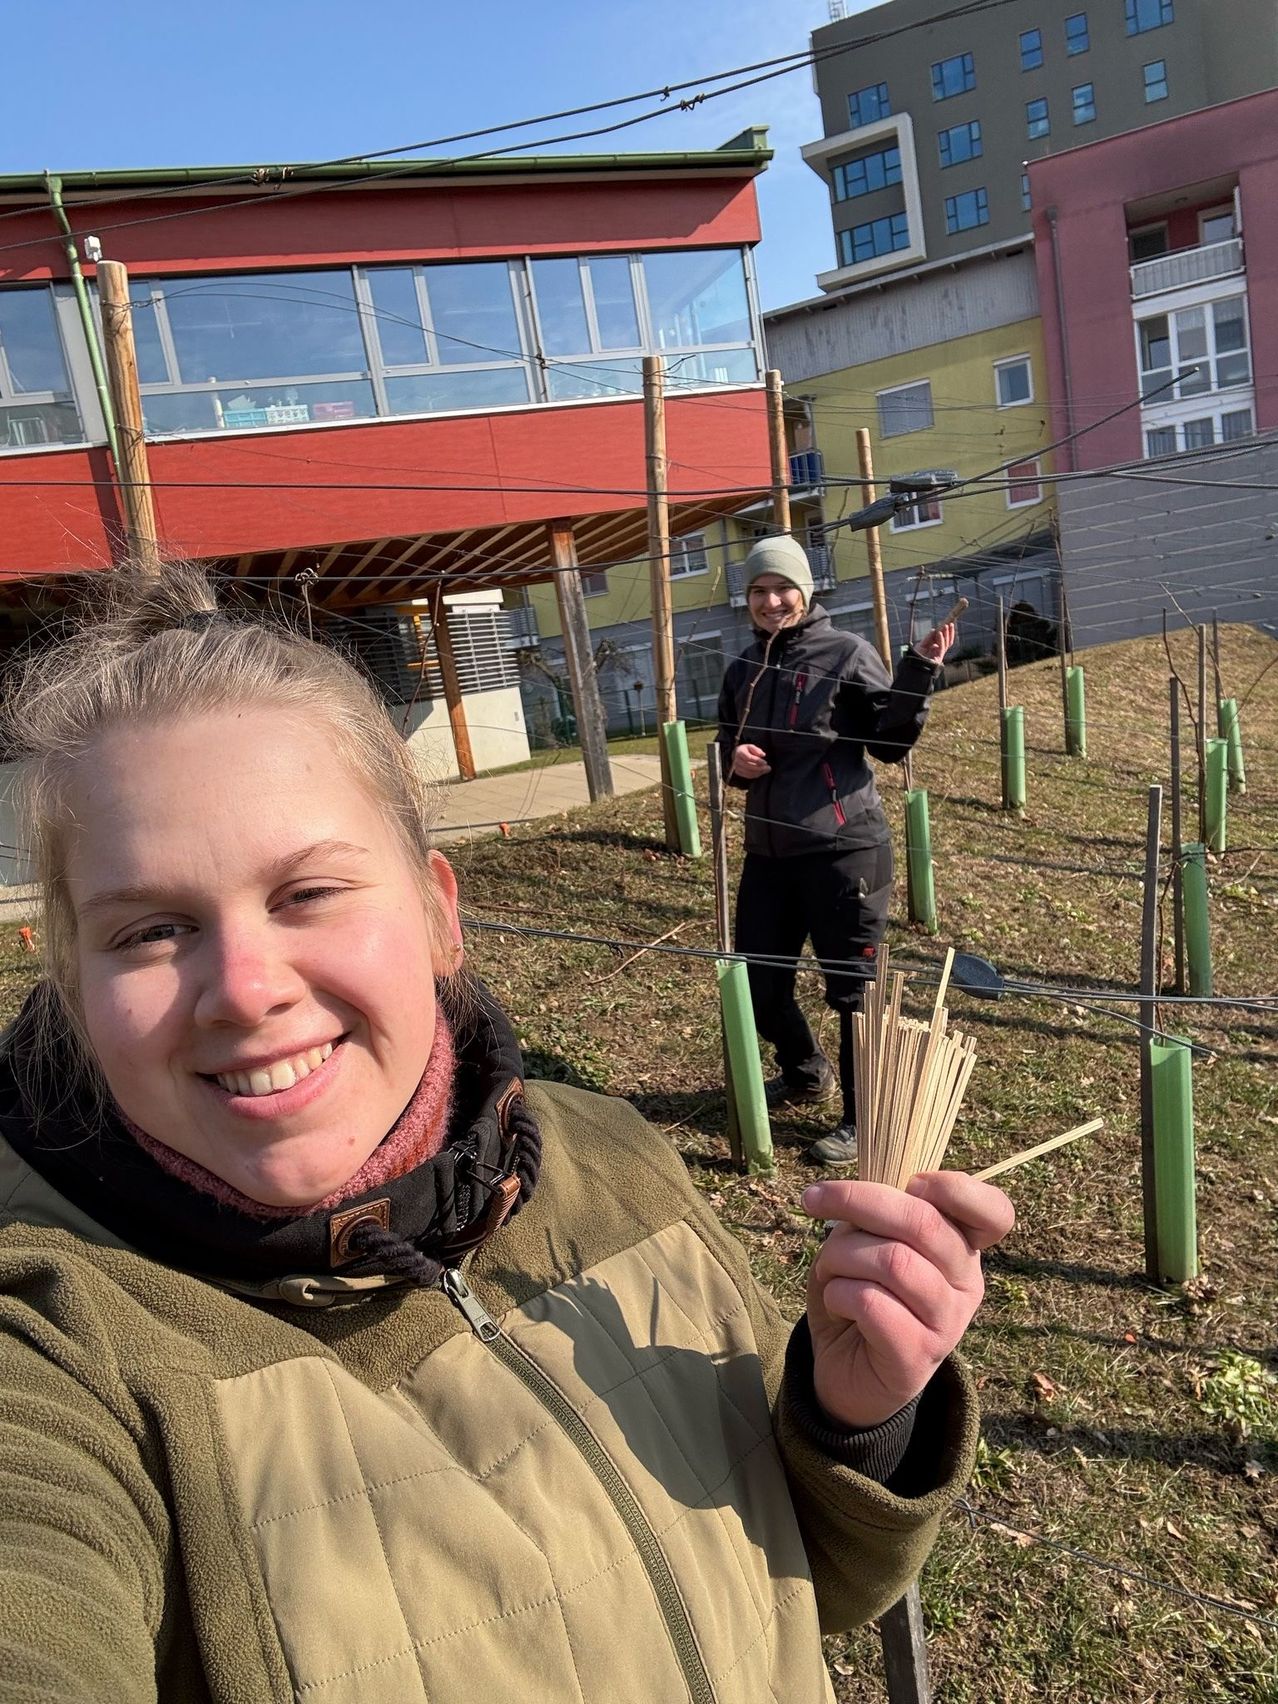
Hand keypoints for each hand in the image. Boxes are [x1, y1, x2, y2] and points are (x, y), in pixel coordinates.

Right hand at [731, 742, 771, 779]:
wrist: (737, 754)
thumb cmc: (746, 750)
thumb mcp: (751, 746)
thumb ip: (757, 750)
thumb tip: (763, 755)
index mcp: (739, 752)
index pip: (749, 758)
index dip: (757, 761)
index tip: (765, 762)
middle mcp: (736, 760)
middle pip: (748, 766)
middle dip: (759, 768)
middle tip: (768, 768)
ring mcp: (736, 767)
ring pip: (749, 772)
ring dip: (759, 772)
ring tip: (766, 770)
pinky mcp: (738, 772)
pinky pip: (748, 776)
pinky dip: (756, 775)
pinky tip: (761, 772)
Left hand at [801, 1172, 1013, 1429]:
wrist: (849, 1372)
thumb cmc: (862, 1293)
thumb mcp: (869, 1242)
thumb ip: (879, 1216)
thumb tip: (858, 1199)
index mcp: (964, 1248)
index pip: (995, 1212)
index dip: (956, 1187)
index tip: (911, 1184)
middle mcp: (967, 1284)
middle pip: (925, 1222)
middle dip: (858, 1200)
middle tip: (813, 1200)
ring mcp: (948, 1324)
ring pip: (894, 1262)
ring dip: (840, 1254)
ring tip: (827, 1267)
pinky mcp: (917, 1356)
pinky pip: (873, 1304)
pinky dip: (839, 1292)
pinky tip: (835, 1300)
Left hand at [914, 621, 955, 665]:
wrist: (913, 665)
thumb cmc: (916, 656)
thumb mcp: (922, 644)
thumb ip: (928, 638)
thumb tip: (934, 630)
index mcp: (936, 648)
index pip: (944, 639)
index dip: (946, 632)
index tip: (947, 624)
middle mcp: (939, 651)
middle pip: (948, 641)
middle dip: (950, 633)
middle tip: (950, 624)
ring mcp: (940, 654)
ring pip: (947, 643)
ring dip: (947, 634)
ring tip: (946, 626)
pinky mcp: (939, 657)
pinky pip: (942, 647)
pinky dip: (941, 640)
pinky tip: (939, 633)